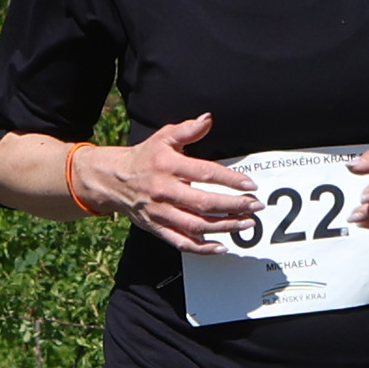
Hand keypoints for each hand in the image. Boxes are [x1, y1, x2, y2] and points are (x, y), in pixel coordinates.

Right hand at [74, 113, 261, 252]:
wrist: (113, 180)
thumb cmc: (144, 158)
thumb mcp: (163, 138)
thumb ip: (187, 130)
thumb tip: (208, 119)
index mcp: (168, 167)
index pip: (205, 174)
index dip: (230, 180)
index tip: (250, 185)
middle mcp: (163, 191)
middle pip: (204, 203)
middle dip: (234, 206)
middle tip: (255, 206)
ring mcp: (160, 212)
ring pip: (196, 225)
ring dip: (224, 227)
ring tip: (246, 224)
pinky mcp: (156, 228)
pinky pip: (180, 242)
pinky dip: (202, 248)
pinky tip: (221, 247)